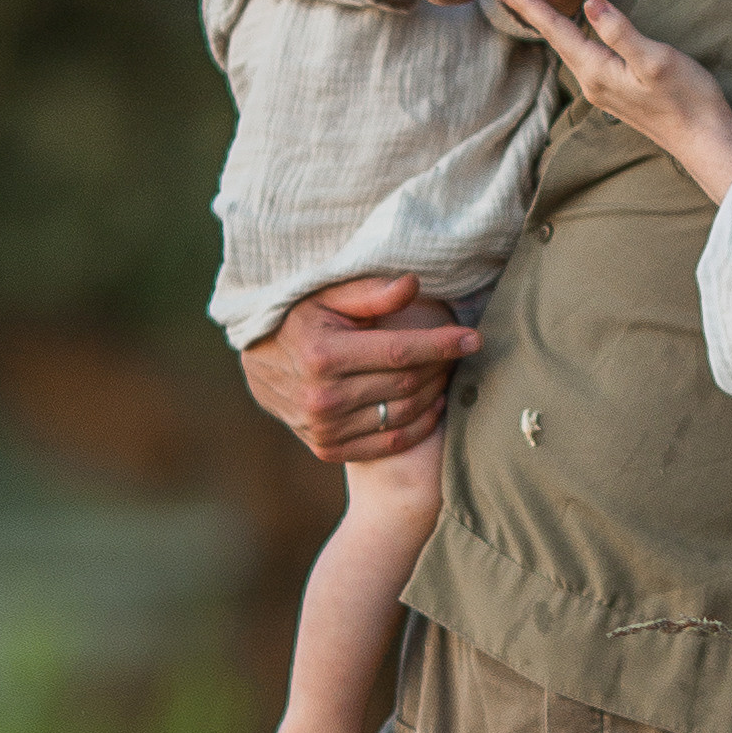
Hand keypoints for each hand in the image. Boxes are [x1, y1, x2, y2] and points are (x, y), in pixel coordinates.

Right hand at [240, 273, 478, 463]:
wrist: (257, 362)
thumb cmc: (299, 318)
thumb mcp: (328, 296)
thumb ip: (372, 293)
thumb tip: (414, 284)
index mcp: (323, 355)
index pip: (399, 352)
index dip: (441, 344)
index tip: (474, 337)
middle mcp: (323, 397)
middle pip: (406, 384)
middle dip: (442, 365)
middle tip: (462, 349)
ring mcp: (324, 428)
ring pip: (402, 414)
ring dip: (435, 393)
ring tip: (448, 372)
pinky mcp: (327, 448)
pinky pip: (388, 442)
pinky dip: (418, 425)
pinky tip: (433, 404)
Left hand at [492, 0, 731, 201]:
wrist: (703, 140)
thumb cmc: (686, 98)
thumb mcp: (655, 59)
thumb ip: (620, 32)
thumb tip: (591, 4)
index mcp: (596, 70)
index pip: (556, 30)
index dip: (530, 5)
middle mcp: (592, 82)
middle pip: (554, 39)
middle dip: (530, 12)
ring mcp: (603, 89)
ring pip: (567, 49)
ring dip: (547, 24)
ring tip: (529, 4)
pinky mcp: (616, 92)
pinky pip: (582, 57)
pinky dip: (568, 37)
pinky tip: (570, 32)